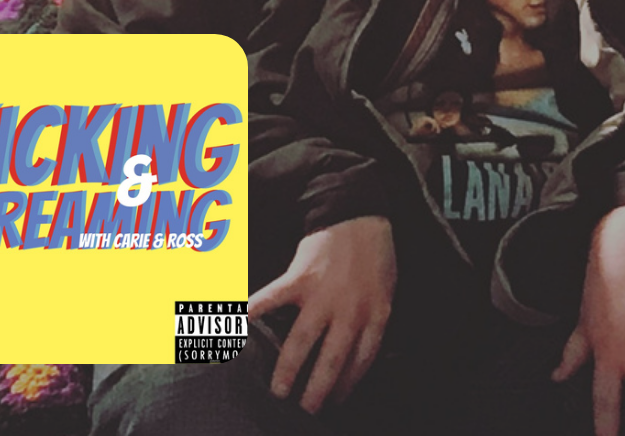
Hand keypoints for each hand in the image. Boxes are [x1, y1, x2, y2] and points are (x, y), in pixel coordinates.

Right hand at [246, 215, 395, 413]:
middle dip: (317, 392)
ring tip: (278, 391)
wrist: (359, 214)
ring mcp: (323, 295)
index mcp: (376, 315)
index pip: (362, 362)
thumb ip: (373, 321)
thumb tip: (359, 356)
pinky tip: (237, 329)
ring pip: (302, 343)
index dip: (347, 386)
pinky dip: (253, 314)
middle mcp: (350, 310)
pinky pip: (272, 300)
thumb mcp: (387, 291)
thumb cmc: (374, 256)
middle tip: (306, 410)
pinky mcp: (300, 278)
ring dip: (287, 371)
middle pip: (332, 361)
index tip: (335, 403)